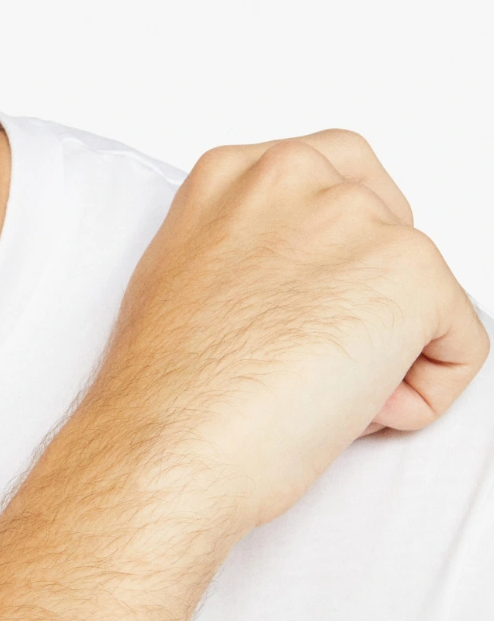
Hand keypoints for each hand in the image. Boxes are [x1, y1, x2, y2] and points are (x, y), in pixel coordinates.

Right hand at [93, 130, 488, 528]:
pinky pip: (460, 342)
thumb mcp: (177, 281)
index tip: (311, 308)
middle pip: (390, 224)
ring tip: (321, 394)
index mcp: (231, 175)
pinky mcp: (408, 274)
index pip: (332, 180)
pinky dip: (425, 392)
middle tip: (314, 360)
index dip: (335, 260)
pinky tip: (354, 414)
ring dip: (389, 350)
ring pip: (422, 289)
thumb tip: (295, 282)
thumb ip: (240, 251)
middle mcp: (294, 177)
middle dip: (368, 296)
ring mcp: (355, 220)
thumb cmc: (160, 392)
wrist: (165, 445)